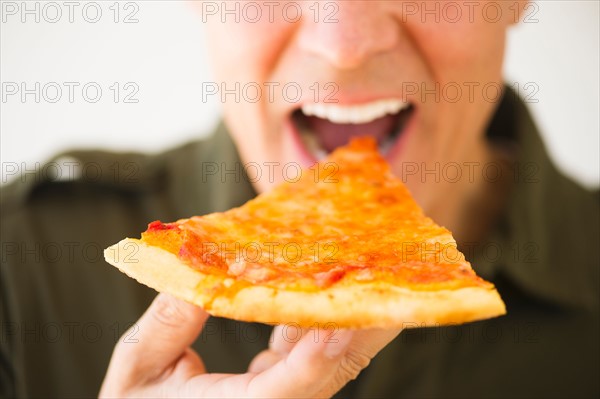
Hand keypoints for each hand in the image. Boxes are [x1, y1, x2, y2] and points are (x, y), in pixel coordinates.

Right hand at [99, 293, 400, 397]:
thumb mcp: (136, 368)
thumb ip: (166, 327)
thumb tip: (195, 277)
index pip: (283, 392)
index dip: (313, 359)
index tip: (339, 322)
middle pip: (326, 374)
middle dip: (359, 330)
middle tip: (387, 283)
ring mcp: (283, 398)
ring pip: (330, 362)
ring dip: (353, 318)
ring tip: (376, 273)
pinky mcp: (285, 385)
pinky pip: (315, 353)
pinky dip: (325, 319)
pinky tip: (330, 280)